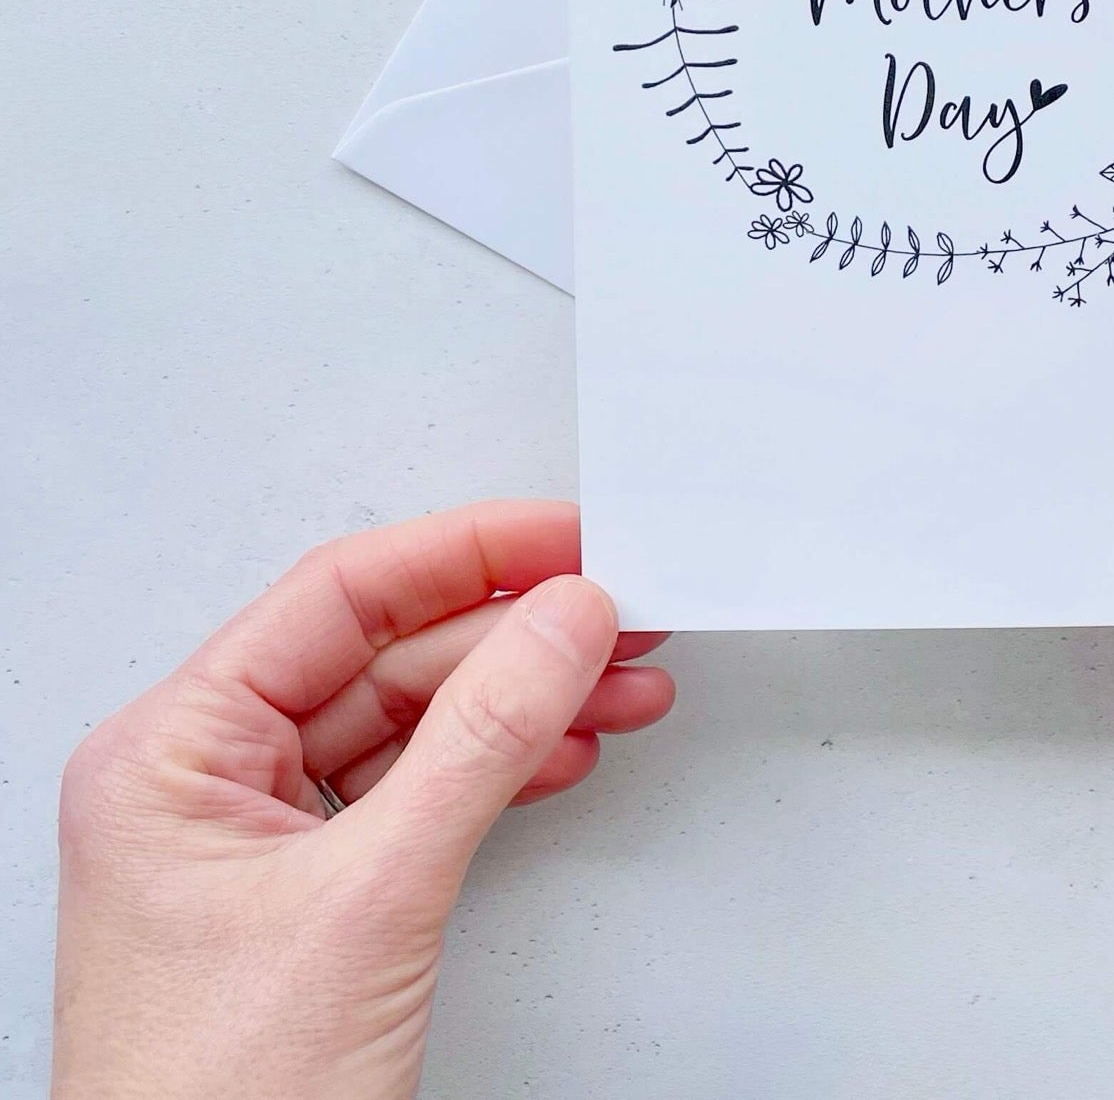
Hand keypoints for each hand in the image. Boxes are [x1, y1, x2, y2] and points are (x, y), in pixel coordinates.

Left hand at [52, 501, 673, 1099]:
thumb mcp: (371, 898)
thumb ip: (479, 742)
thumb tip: (560, 623)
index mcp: (169, 751)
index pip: (339, 598)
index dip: (466, 554)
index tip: (567, 538)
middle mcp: (206, 778)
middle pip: (390, 654)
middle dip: (518, 637)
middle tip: (619, 611)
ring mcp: (260, 836)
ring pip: (418, 720)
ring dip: (528, 701)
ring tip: (622, 680)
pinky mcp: (316, 887)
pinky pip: (422, 788)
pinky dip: (504, 766)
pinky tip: (567, 747)